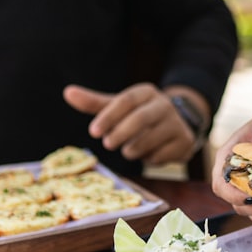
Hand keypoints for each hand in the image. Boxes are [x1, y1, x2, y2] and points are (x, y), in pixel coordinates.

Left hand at [63, 83, 200, 165]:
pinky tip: (148, 154)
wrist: (175, 125)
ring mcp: (177, 123)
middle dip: (120, 133)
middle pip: (141, 118)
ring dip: (133, 149)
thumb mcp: (117, 108)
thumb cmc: (137, 115)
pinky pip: (162, 155)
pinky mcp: (185, 141)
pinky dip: (150, 159)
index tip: (93, 132)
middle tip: (107, 145)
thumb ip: (93, 103)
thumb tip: (67, 92)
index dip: (108, 116)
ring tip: (127, 150)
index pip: (126, 100)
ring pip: (151, 139)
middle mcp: (164, 104)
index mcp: (146, 92)